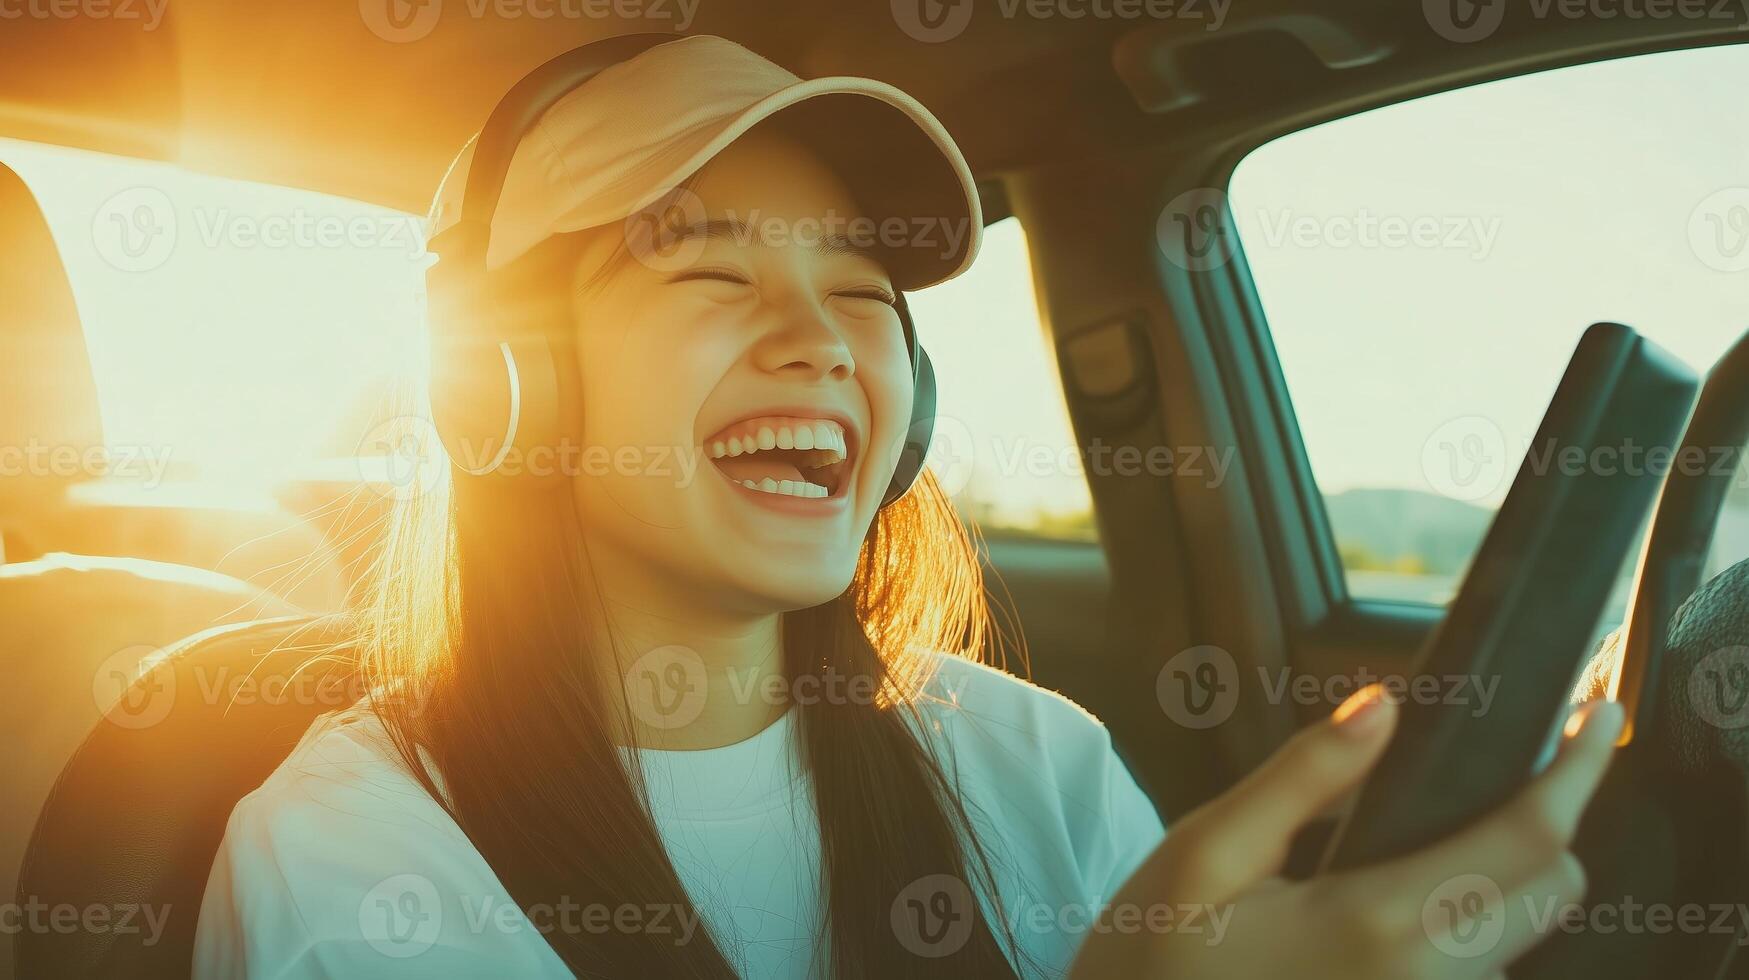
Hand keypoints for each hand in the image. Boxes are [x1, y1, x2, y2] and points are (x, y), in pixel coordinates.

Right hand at [1069, 686, 1623, 978]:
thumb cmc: (1151, 963)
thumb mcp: (1205, 852)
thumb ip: (1302, 777)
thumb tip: (1382, 707)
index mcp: (1378, 922)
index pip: (1529, 839)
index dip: (1579, 771)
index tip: (1597, 719)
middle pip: (1552, 892)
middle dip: (1548, 822)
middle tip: (1508, 768)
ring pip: (1519, 941)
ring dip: (1503, 882)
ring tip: (1429, 840)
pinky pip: (1474, 978)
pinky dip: (1467, 931)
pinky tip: (1394, 908)